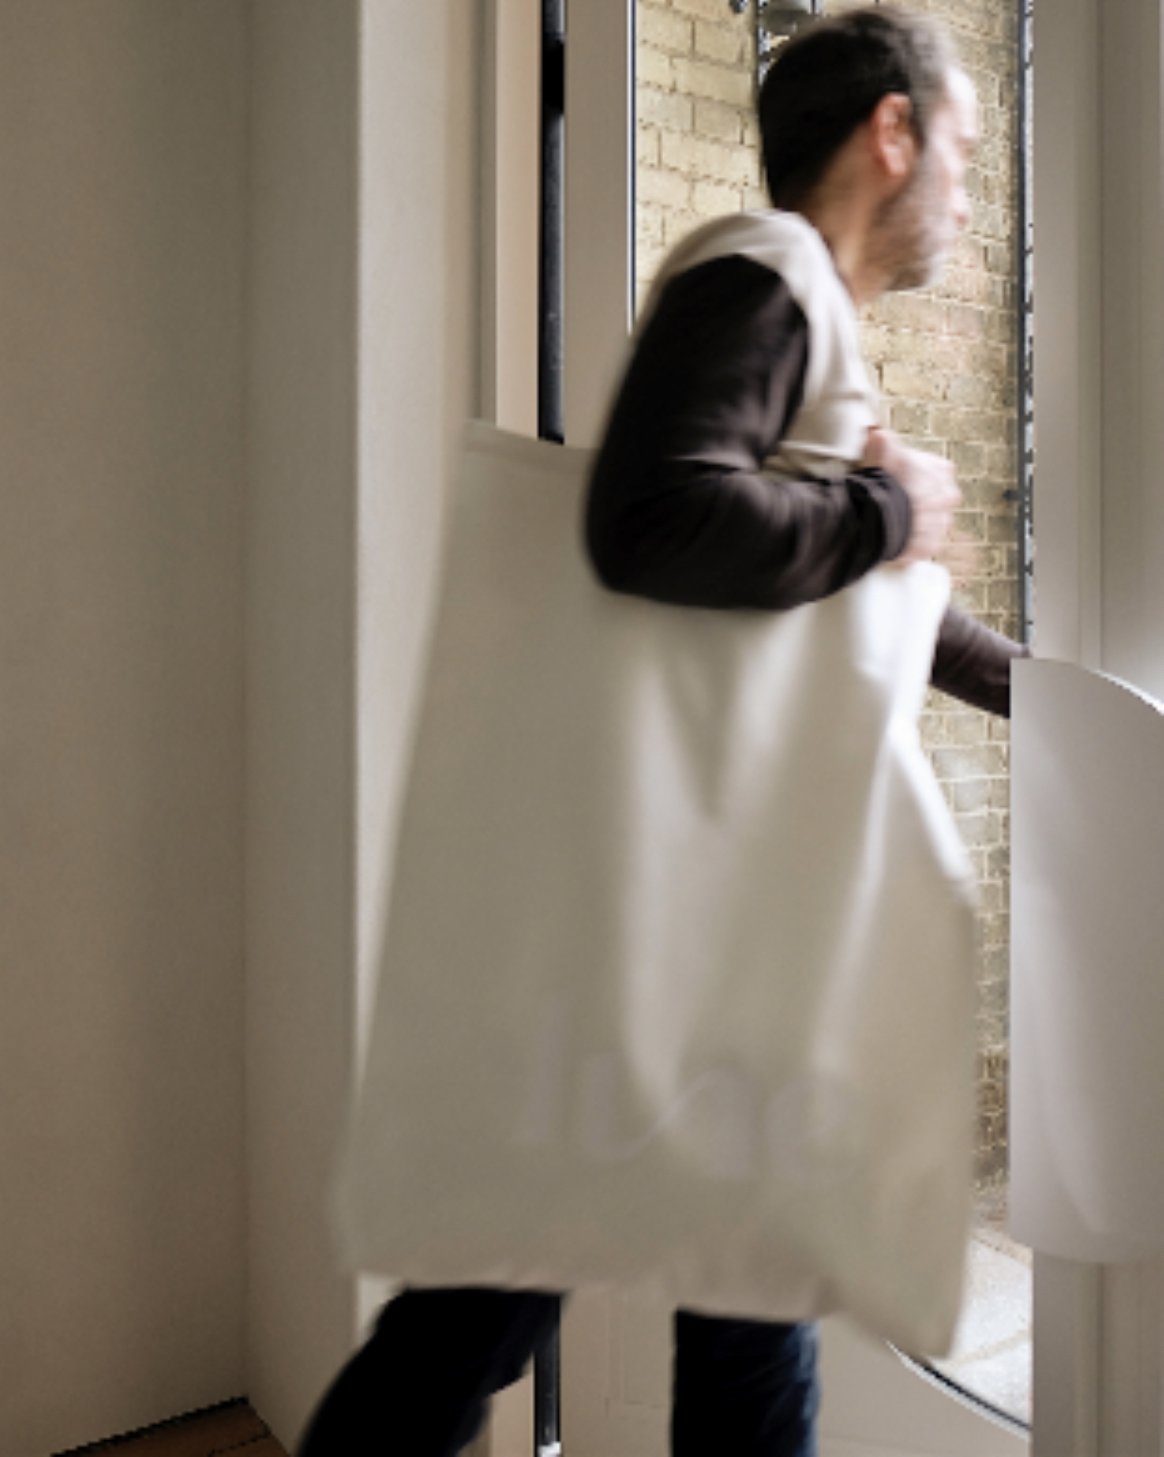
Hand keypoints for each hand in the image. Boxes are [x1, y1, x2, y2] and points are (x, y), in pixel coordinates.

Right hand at [862, 426, 960, 565]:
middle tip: (898, 502)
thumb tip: (877, 433)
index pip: (935, 470)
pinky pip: (920, 544)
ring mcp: (940, 524)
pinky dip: (908, 543)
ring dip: (915, 522)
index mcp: (941, 471)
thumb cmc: (886, 482)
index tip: (902, 478)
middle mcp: (948, 498)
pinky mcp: (929, 547)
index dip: (916, 474)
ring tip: (892, 522)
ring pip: (929, 522)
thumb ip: (883, 441)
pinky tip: (893, 537)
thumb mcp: (882, 451)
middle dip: (920, 500)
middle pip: (936, 498)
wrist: (882, 517)